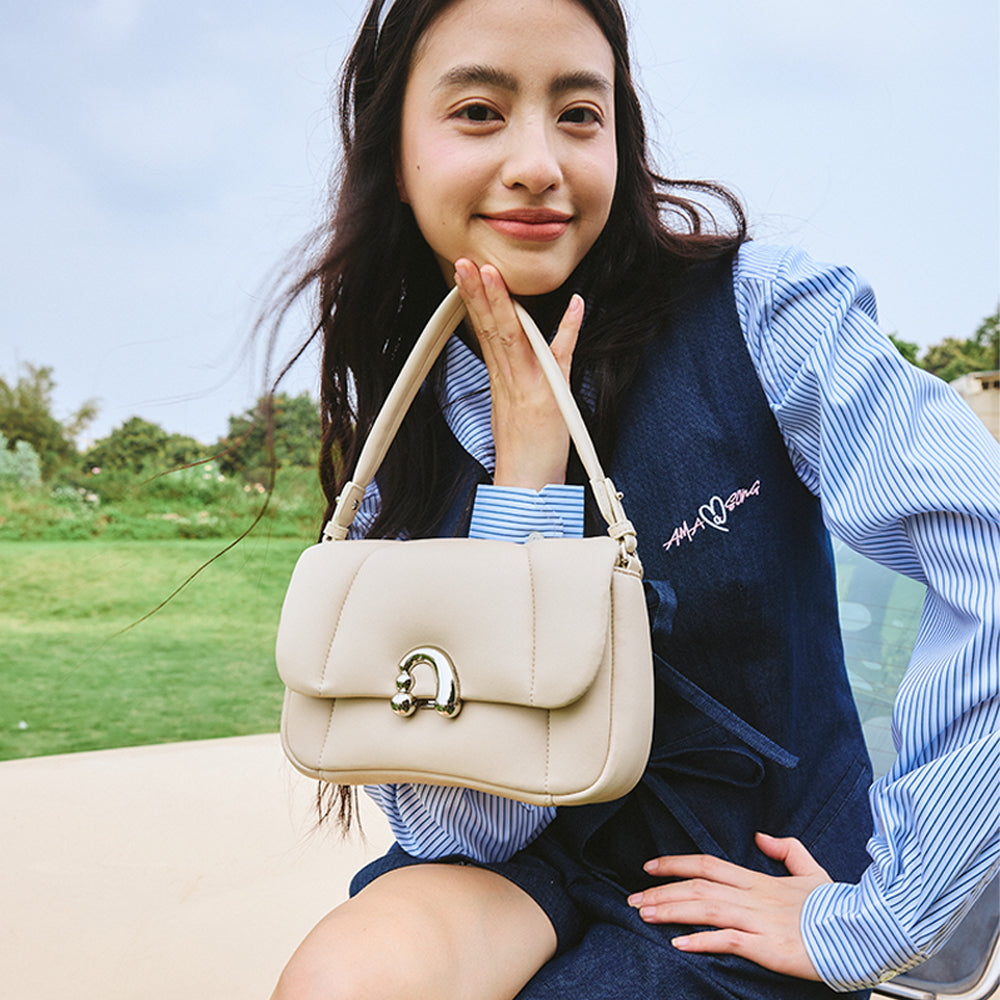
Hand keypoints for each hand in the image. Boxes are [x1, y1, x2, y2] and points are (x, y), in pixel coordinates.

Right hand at [453, 259, 581, 489]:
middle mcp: (511, 377)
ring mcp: (528, 384)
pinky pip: (560, 357)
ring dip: (502, 303)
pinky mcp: (548, 396)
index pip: (485, 330)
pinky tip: (577, 304)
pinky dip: (569, 330)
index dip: (474, 299)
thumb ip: (510, 377)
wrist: (526, 483)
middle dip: (477, 291)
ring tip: (490, 273)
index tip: (465, 271)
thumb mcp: (509, 407)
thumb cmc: (523, 450)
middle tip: (465, 261)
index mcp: (501, 377)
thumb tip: (512, 356)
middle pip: (490, 327)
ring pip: (510, 336)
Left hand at [627, 832, 829, 979]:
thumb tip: (761, 836)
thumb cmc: (836, 906)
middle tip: (633, 897)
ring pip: (705, 909)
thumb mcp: (810, 870)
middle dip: (661, 891)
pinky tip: (679, 943)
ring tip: (644, 913)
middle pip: (697, 886)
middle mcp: (752, 896)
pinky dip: (701, 940)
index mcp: (758, 880)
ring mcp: (759, 920)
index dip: (676, 864)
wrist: (864, 929)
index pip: (707, 864)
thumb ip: (786, 850)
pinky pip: (728, 940)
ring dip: (671, 911)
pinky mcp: (768, 945)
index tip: (650, 867)